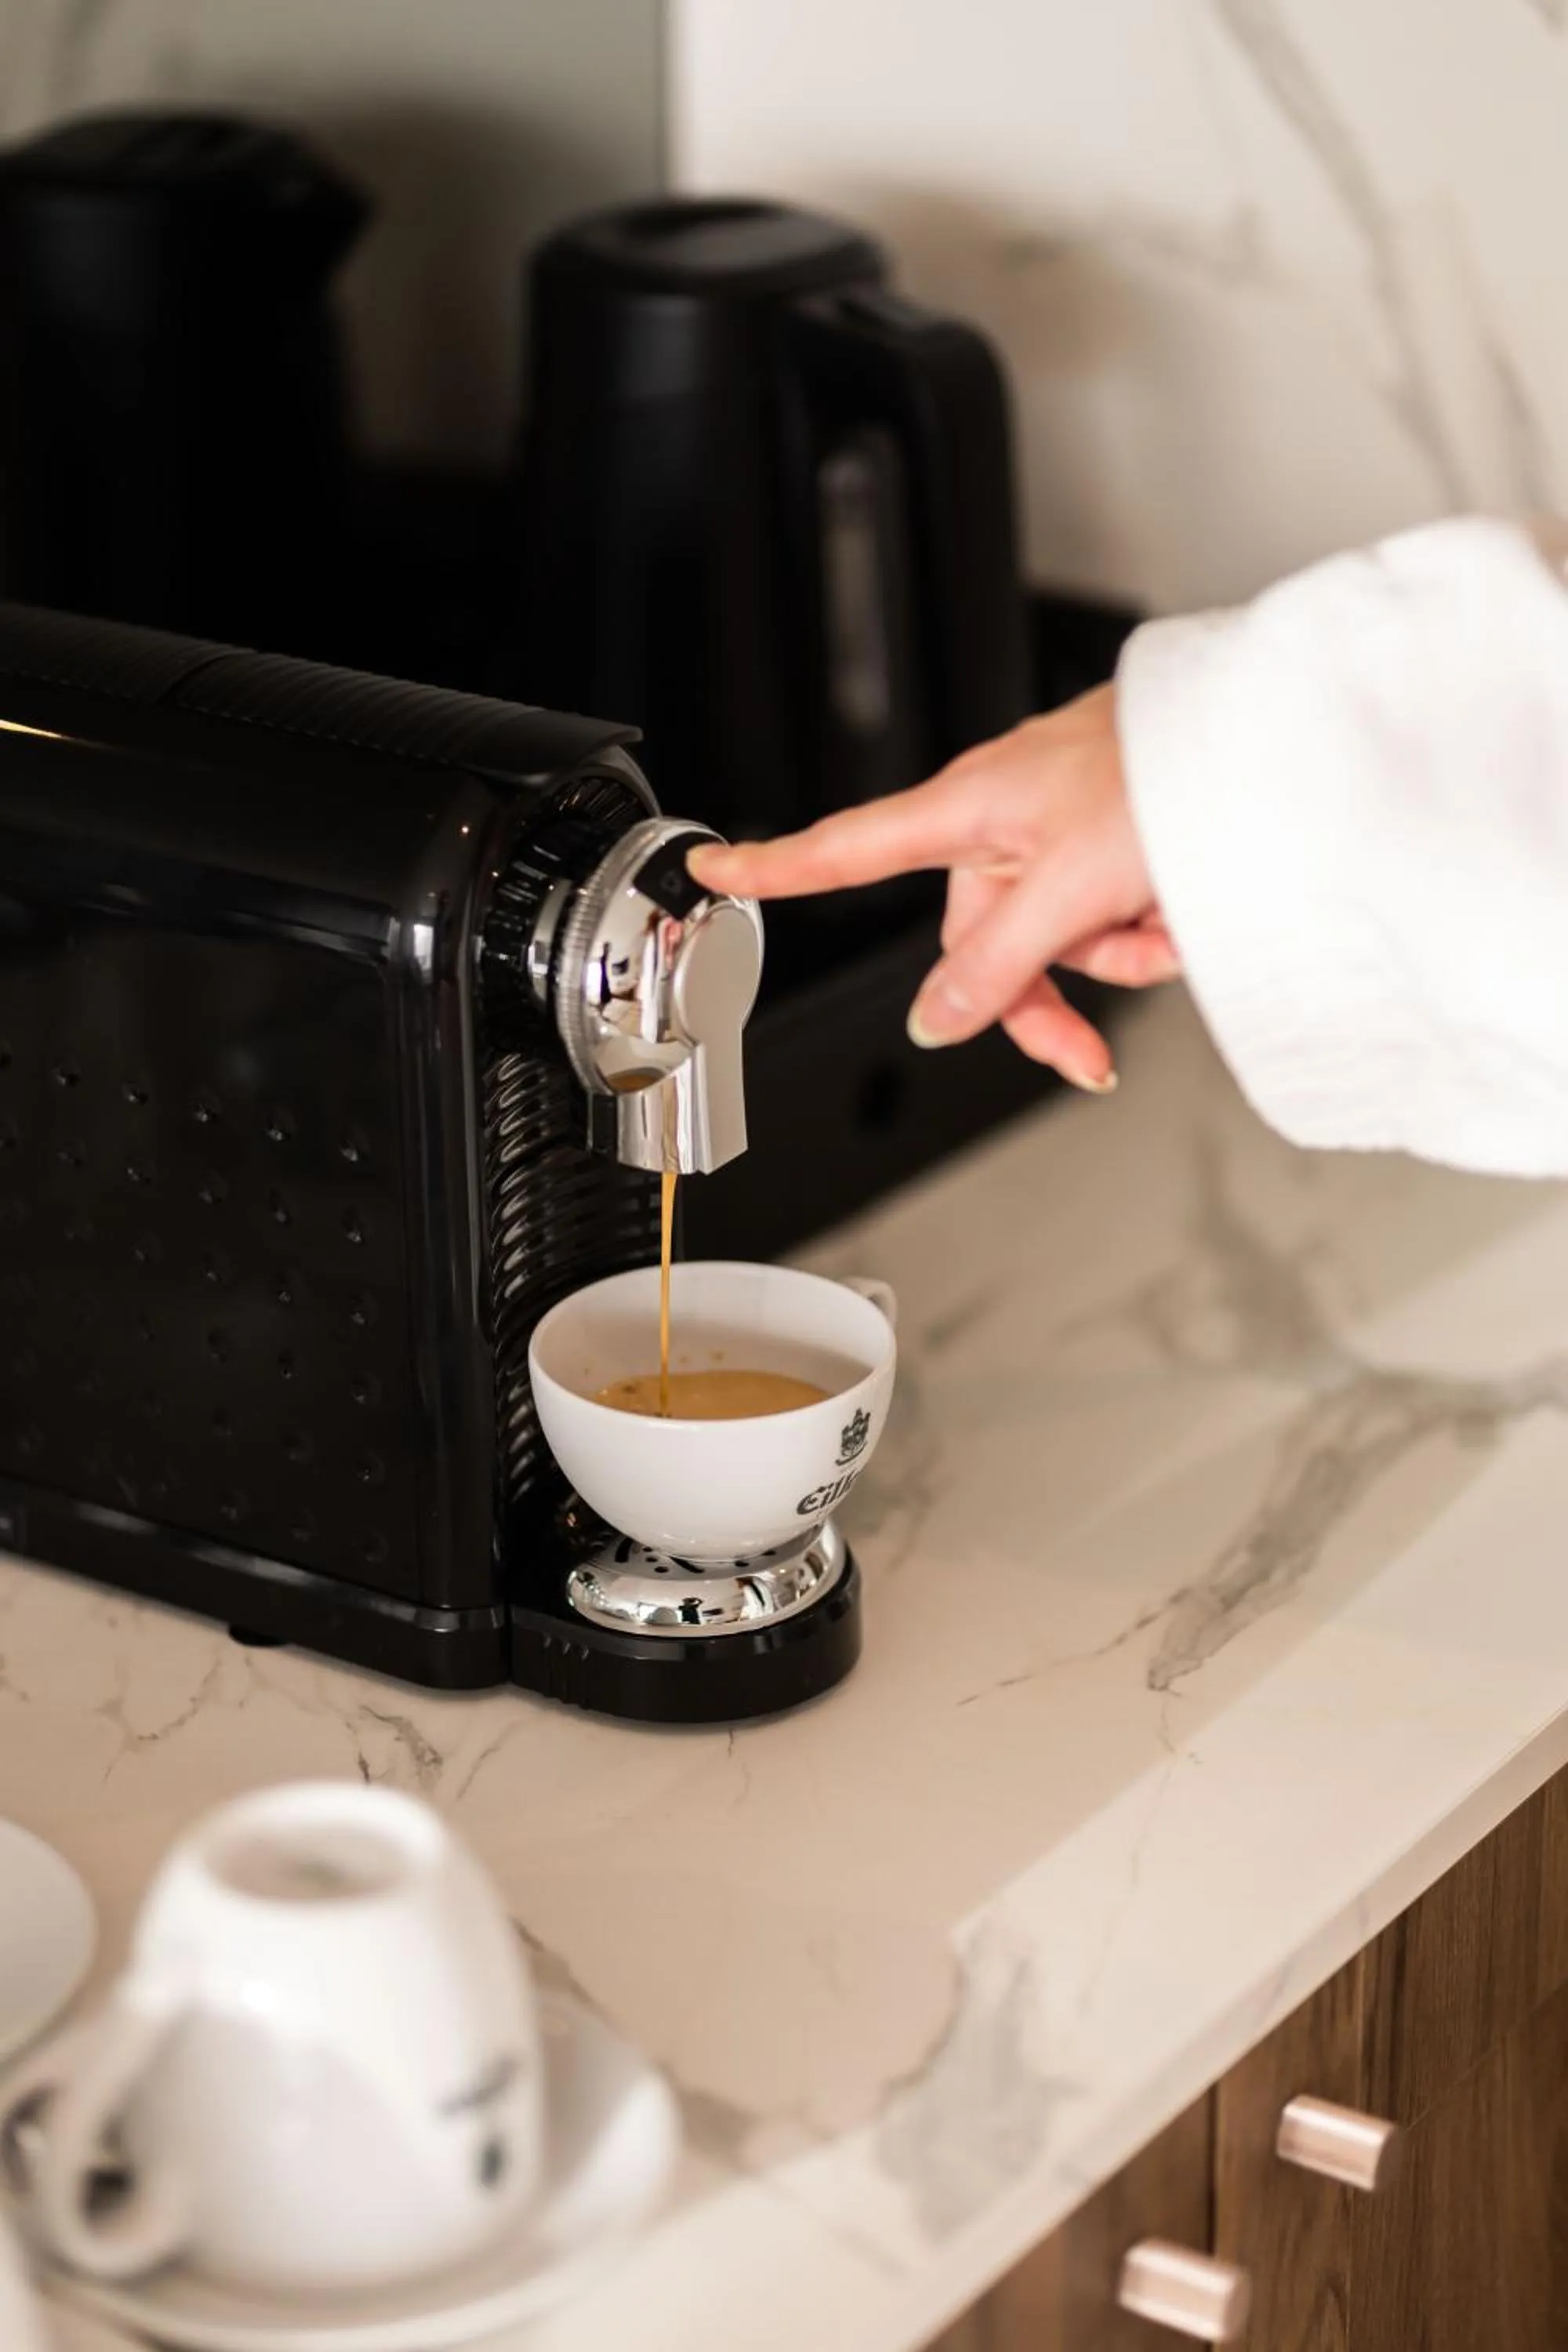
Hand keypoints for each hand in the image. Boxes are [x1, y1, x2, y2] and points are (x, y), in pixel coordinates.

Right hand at [688, 683, 1177, 1090]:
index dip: (775, 863)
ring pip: (1056, 941)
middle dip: (1045, 997)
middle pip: (980, 945)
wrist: (1270, 739)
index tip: (713, 869)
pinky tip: (1183, 907)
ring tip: (1165, 923)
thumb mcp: (1070, 886)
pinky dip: (1147, 929)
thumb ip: (995, 964)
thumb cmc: (1167, 769)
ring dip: (1114, 957)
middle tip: (1089, 1053)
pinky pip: (1106, 918)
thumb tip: (935, 1021)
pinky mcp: (1112, 841)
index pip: (847, 848)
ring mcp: (1061, 832)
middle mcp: (1005, 821)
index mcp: (968, 810)